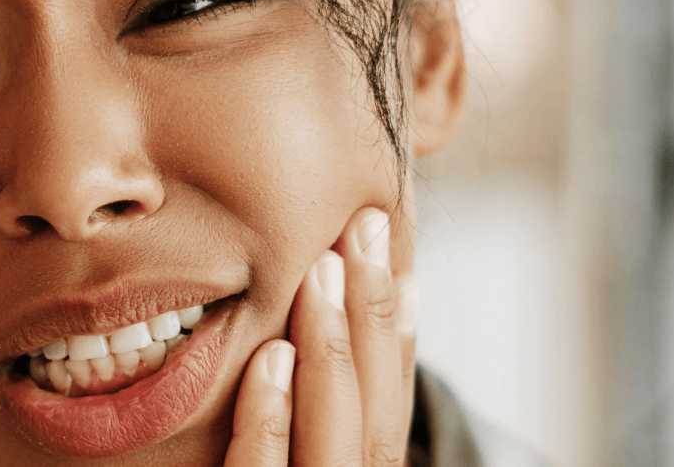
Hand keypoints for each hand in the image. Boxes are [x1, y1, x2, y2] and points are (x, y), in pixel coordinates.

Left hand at [225, 208, 418, 466]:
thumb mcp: (282, 454)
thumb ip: (304, 418)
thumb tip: (318, 329)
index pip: (388, 411)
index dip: (398, 341)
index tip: (402, 271)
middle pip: (373, 413)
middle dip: (371, 317)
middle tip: (362, 229)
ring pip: (335, 435)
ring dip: (329, 346)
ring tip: (321, 270)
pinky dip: (270, 416)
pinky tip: (271, 356)